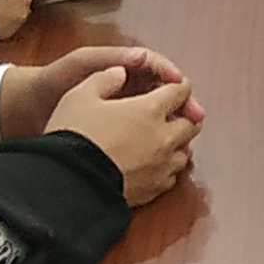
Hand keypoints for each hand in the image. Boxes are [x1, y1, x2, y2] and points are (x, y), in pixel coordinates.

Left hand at [0, 44, 175, 139]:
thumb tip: (143, 58)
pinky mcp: (113, 135)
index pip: (157, 69)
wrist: (21, 111)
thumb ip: (107, 61)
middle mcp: (125, 90)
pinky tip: (164, 153)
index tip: (185, 89)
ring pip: (157, 117)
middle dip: (183, 104)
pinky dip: (157, 143)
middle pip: (164, 94)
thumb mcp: (78, 65)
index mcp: (120, 70)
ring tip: (184, 137)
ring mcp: (119, 113)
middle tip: (195, 118)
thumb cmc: (49, 83)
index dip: (174, 78)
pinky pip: (142, 137)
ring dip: (173, 125)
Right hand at [43, 57, 203, 202]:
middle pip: (192, 123)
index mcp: (149, 110)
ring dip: (178, 143)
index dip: (178, 86)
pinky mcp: (154, 190)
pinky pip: (172, 177)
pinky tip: (152, 165)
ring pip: (185, 151)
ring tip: (162, 140)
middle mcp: (163, 137)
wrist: (71, 185)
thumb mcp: (80, 97)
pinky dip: (167, 168)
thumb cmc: (74, 138)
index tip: (173, 86)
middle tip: (173, 113)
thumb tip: (120, 73)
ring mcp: (162, 166)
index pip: (180, 92)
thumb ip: (104, 79)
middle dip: (186, 115)